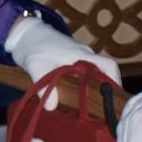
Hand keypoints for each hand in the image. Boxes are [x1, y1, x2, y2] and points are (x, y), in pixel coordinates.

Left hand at [6, 15, 120, 107]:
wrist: (26, 33)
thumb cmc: (32, 47)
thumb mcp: (35, 67)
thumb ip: (43, 86)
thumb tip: (51, 107)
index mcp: (81, 54)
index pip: (108, 65)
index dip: (115, 81)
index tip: (114, 97)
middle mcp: (85, 54)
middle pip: (105, 72)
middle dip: (106, 89)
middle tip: (103, 108)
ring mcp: (80, 56)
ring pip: (95, 72)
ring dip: (95, 87)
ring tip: (91, 107)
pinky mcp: (74, 59)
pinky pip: (86, 72)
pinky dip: (86, 83)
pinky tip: (78, 97)